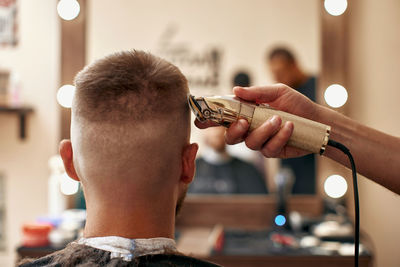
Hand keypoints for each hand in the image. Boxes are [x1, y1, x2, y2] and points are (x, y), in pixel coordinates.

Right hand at [195, 84, 318, 157]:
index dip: (210, 120)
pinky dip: (279, 137)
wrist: (318, 120)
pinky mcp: (273, 151)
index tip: (200, 120)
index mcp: (247, 113)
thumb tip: (236, 90)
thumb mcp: (277, 92)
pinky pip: (269, 149)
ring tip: (279, 120)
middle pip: (231, 137)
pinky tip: (290, 127)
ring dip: (264, 131)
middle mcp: (251, 129)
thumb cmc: (297, 104)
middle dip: (234, 130)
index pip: (225, 117)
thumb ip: (256, 93)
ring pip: (250, 143)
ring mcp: (261, 142)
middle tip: (244, 122)